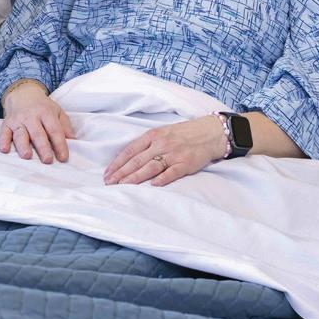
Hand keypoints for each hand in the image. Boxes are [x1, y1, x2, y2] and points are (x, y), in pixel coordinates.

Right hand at [0, 80, 75, 163]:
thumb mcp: (57, 111)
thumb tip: (73, 140)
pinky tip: (4, 149)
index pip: (54, 130)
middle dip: (43, 147)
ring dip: (23, 145)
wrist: (23, 93)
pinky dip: (3, 140)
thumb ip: (65, 126)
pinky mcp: (6, 123)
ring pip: (20, 134)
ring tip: (27, 156)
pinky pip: (4, 132)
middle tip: (48, 160)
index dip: (60, 144)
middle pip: (38, 133)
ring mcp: (18, 119)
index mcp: (46, 113)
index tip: (64, 158)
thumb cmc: (43, 106)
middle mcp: (31, 116)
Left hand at [103, 115, 221, 186]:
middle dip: (121, 173)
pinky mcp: (186, 163)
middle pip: (137, 160)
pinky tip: (152, 185)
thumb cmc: (184, 133)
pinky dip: (161, 179)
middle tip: (109, 183)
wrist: (210, 133)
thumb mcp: (163, 132)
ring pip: (150, 167)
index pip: (130, 150)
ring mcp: (173, 154)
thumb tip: (129, 159)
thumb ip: (147, 144)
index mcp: (153, 135)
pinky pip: (171, 172)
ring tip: (123, 186)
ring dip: (135, 177)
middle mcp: (161, 144)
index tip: (108, 173)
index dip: (117, 163)